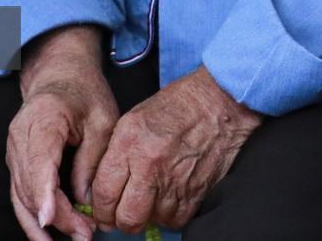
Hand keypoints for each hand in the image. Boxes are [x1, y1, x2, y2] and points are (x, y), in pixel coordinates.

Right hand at [6, 26, 118, 240]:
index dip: (44, 194)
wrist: (59, 74)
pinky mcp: (16, 161)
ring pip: (22, 195)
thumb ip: (93, 158)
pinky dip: (32, 216)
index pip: (39, 162)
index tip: (50, 219)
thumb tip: (85, 199)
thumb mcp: (103, 118)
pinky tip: (46, 235)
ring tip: (77, 237)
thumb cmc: (84, 92)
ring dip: (46, 222)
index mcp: (44, 119)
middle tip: (86, 234)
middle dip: (57, 216)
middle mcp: (20, 136)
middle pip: (31, 185)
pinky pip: (19, 193)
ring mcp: (14, 150)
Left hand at [90, 64, 260, 232]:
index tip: (104, 211)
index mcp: (130, 143)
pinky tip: (171, 198)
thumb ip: (116, 155)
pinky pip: (177, 221)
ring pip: (152, 221)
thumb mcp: (134, 119)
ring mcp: (176, 180)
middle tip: (123, 214)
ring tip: (153, 197)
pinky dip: (172, 216)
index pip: (103, 193)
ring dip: (150, 215)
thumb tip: (104, 189)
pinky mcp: (198, 191)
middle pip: (127, 218)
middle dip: (121, 221)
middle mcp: (151, 165)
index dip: (101, 209)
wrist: (220, 101)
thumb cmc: (178, 106)